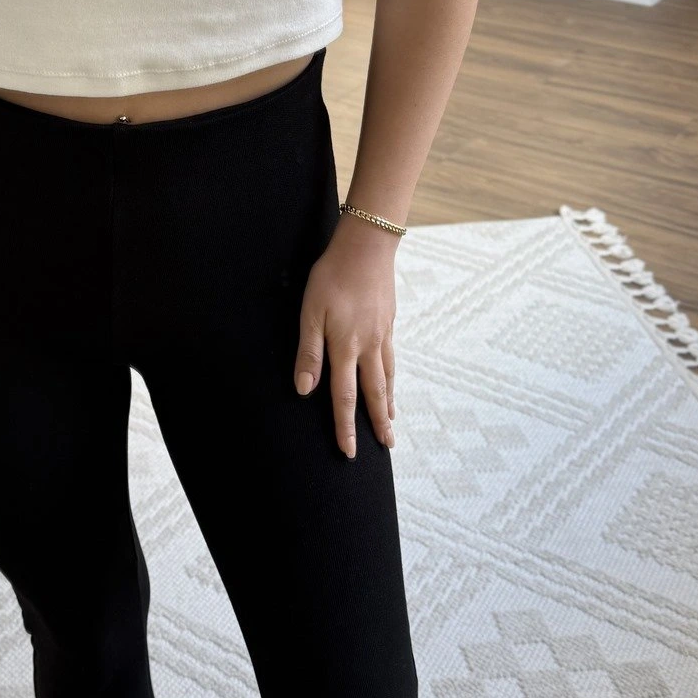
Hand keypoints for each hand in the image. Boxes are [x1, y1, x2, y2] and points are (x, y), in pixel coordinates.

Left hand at [293, 215, 398, 456]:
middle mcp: (368, 347)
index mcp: (346, 348)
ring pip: (387, 378)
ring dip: (389, 405)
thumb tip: (304, 389)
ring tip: (392, 424)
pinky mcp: (389, 324)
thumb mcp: (310, 312)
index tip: (349, 450)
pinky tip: (392, 384)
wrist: (367, 247)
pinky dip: (393, 379)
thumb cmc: (331, 277)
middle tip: (386, 447)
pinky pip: (392, 361)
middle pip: (374, 394)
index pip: (344, 397)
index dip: (345, 426)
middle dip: (378, 424)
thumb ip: (309, 353)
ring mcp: (382, 336)